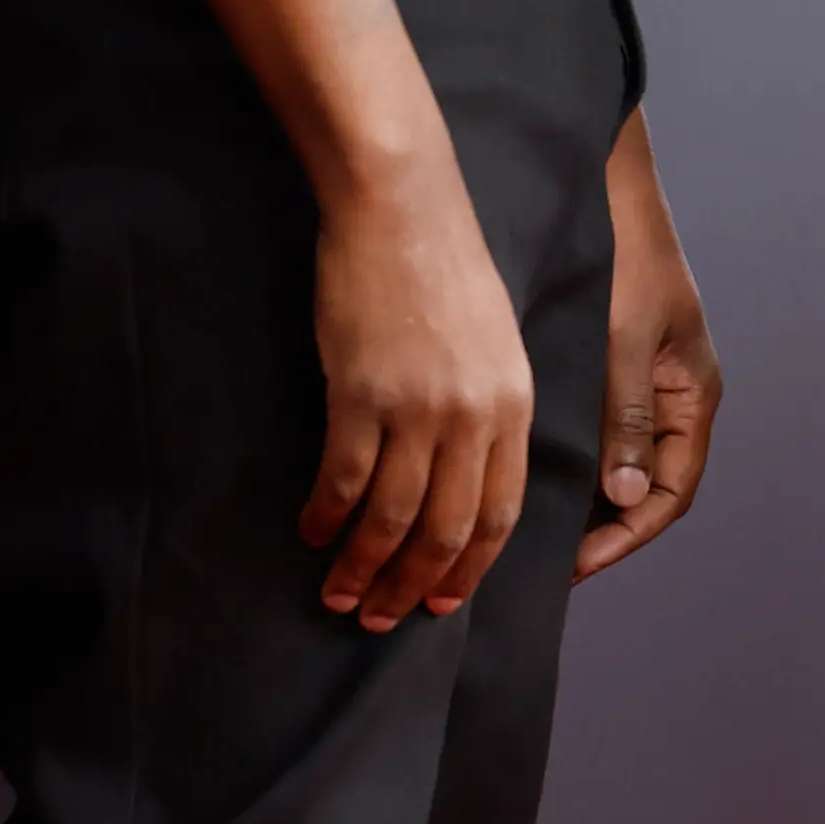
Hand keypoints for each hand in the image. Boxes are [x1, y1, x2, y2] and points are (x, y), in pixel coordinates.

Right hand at [303, 162, 537, 632]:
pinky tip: (313, 532)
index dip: (468, 567)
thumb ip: (488, 406)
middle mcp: (473, 416)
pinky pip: (346, 476)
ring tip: (340, 596)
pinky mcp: (361, 392)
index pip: (498, 513)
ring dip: (363, 566)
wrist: (401, 205)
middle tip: (382, 618)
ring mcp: (417, 408)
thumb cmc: (443, 264)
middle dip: (412, 584)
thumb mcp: (494, 340)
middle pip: (447, 529)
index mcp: (511, 405)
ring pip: (393, 517)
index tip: (441, 600)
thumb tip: (465, 473)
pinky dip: (328, 514)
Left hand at [575, 112, 722, 581]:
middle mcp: (673, 399)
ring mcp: (643, 383)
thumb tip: (625, 497)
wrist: (606, 186)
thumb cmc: (625, 254)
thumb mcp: (626, 339)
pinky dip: (570, 459)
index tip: (577, 565)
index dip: (628, 537)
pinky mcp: (610, 366)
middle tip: (543, 561)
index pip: (670, 494)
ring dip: (583, 498)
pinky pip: (596, 432)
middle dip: (602, 529)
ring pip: (618, 464)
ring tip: (530, 528)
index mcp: (693, 396)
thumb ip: (625, 417)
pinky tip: (527, 472)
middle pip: (645, 489)